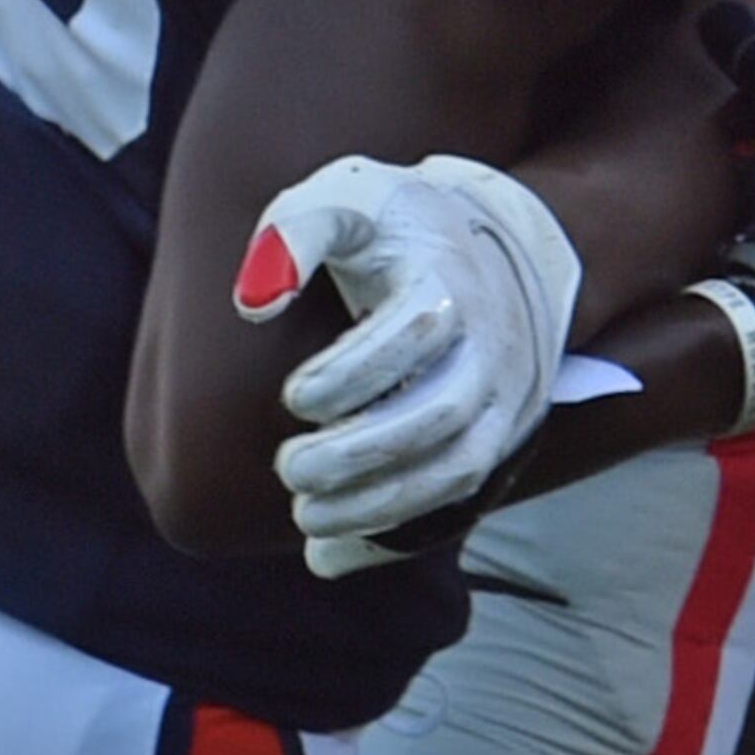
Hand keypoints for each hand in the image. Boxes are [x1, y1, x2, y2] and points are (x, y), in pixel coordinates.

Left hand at [234, 152, 585, 577]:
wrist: (498, 247)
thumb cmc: (395, 226)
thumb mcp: (344, 198)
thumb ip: (294, 234)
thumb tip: (252, 303)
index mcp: (451, 281)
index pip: (415, 333)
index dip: (351, 372)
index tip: (293, 394)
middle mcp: (492, 347)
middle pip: (441, 415)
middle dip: (362, 452)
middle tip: (288, 469)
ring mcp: (502, 401)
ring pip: (458, 471)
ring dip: (381, 507)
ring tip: (304, 518)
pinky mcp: (496, 441)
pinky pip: (458, 503)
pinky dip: (396, 539)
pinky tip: (328, 556)